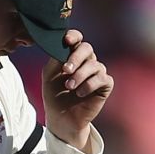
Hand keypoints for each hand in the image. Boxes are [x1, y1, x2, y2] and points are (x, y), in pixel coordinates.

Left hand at [42, 29, 113, 149]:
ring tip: (69, 87)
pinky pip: (102, 78)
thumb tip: (64, 46)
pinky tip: (80, 93)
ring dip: (80, 75)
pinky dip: (90, 85)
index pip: (76, 39)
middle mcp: (86, 61)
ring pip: (94, 64)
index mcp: (72, 56)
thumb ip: (55, 59)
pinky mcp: (105, 85)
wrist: (61, 118)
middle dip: (76, 57)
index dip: (73, 36)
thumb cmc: (54, 95)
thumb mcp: (49, 75)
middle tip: (66, 70)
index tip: (66, 40)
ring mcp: (97, 72)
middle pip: (87, 48)